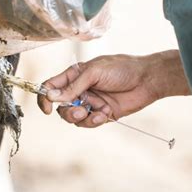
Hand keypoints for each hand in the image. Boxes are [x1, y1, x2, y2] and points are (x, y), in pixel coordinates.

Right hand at [37, 50, 190, 127]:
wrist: (147, 80)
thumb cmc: (121, 69)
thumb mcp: (94, 72)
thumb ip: (72, 86)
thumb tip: (51, 97)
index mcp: (74, 75)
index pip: (51, 87)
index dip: (45, 98)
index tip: (47, 108)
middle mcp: (80, 90)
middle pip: (61, 107)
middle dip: (67, 111)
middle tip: (80, 110)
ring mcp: (90, 103)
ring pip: (74, 117)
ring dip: (81, 117)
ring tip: (94, 112)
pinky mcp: (101, 114)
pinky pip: (89, 123)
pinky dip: (94, 121)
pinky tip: (105, 114)